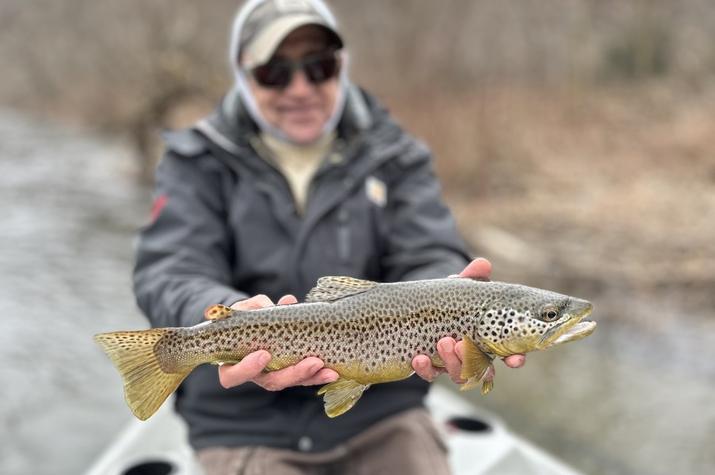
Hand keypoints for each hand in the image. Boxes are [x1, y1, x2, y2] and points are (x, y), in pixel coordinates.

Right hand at [215, 294, 338, 390]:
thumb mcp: (244, 309)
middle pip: (271, 382)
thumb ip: (257, 306)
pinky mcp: (290, 372)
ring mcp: (273, 375)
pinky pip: (304, 377)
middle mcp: (254, 374)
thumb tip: (282, 303)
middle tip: (313, 362)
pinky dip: (318, 374)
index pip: (232, 376)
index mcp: (232, 363)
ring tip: (330, 370)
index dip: (246, 368)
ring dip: (312, 376)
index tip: (263, 354)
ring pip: (291, 382)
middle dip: (293, 373)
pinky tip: (333, 371)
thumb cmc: (244, 316)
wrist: (255, 321)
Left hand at [412, 257, 526, 382]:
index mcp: (490, 339)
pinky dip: (426, 369)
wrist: (422, 307)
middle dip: (475, 362)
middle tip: (462, 345)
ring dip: (451, 362)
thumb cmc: (453, 300)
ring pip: (458, 374)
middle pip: (483, 370)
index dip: (515, 359)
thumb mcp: (461, 288)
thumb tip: (482, 264)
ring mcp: (453, 364)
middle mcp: (475, 355)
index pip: (510, 354)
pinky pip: (430, 375)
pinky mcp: (432, 367)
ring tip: (443, 342)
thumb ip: (472, 279)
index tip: (514, 359)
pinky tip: (419, 358)